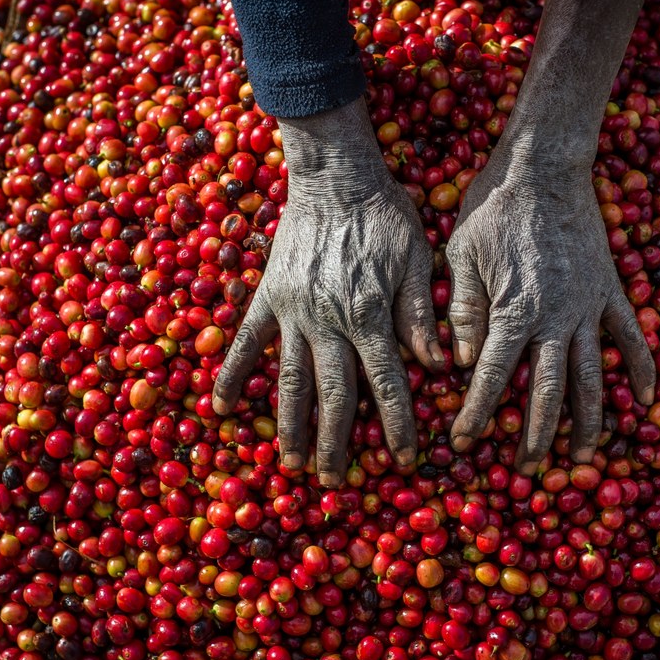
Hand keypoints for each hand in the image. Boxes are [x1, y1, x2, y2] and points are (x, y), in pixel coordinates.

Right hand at [212, 98, 442, 486]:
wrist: (336, 177)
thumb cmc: (386, 216)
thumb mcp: (419, 260)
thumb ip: (423, 316)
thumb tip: (438, 366)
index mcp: (371, 316)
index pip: (389, 385)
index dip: (399, 426)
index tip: (405, 460)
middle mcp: (330, 322)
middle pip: (335, 396)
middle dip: (339, 444)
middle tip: (338, 483)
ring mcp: (294, 312)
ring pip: (290, 380)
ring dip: (291, 426)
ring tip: (292, 463)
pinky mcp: (268, 298)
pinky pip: (245, 342)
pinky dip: (231, 374)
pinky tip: (221, 408)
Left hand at [446, 163, 654, 475]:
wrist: (544, 166)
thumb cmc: (494, 208)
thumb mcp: (461, 256)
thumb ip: (462, 312)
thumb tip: (458, 363)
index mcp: (514, 312)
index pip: (491, 378)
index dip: (476, 414)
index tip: (464, 444)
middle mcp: (556, 318)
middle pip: (547, 392)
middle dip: (535, 435)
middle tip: (527, 470)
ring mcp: (589, 306)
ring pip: (594, 376)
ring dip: (591, 420)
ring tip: (587, 458)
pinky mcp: (611, 290)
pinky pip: (632, 336)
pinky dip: (643, 368)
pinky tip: (648, 399)